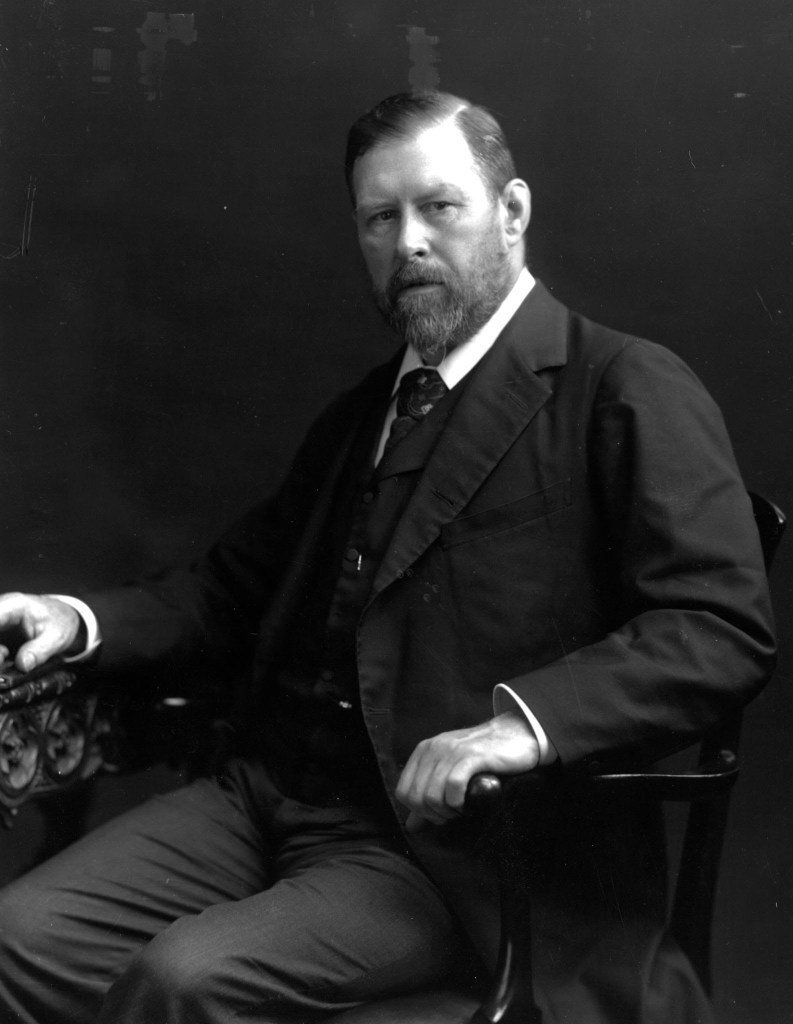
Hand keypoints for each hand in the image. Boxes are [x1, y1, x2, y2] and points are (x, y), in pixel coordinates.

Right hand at [0, 593, 80, 670]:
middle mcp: (0, 609)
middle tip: (4, 658)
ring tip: (5, 657)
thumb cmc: (59, 622)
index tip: (2, 654)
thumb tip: (22, 665)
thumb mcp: (57, 637)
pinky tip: (4, 658)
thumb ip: (40, 651)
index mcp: (14, 605)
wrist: (63, 618)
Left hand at [396, 711, 540, 831]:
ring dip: (447, 812)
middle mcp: (433, 748)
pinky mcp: (472, 756)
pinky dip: (458, 802)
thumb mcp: (449, 770)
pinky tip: (469, 803)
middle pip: (416, 798)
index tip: (440, 814)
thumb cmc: (483, 757)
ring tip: (462, 809)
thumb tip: (412, 826)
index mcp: (423, 751)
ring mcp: (452, 750)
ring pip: (432, 795)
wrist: (515, 734)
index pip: (403, 792)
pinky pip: (453, 786)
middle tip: (453, 815)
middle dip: (433, 815)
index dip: (419, 812)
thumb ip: (429, 797)